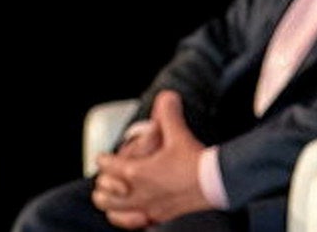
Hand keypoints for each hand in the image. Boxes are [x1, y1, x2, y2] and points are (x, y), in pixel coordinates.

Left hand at [91, 91, 209, 226]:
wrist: (214, 184)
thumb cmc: (194, 162)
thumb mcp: (178, 133)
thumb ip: (168, 113)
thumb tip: (166, 97)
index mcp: (137, 172)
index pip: (108, 167)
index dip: (103, 160)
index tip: (102, 157)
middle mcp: (138, 193)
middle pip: (104, 196)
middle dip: (102, 186)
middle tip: (106, 179)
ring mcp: (148, 208)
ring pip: (115, 214)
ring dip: (111, 206)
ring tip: (114, 198)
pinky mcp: (160, 217)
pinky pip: (134, 224)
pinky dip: (128, 219)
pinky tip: (133, 213)